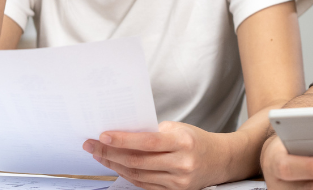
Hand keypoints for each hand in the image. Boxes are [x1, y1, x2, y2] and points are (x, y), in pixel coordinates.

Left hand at [83, 121, 226, 189]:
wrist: (220, 160)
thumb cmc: (196, 140)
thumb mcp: (178, 129)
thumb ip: (153, 132)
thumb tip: (122, 135)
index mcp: (183, 142)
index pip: (147, 142)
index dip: (123, 140)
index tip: (103, 136)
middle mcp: (181, 163)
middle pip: (138, 161)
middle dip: (111, 153)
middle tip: (92, 145)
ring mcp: (178, 181)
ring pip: (138, 175)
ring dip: (115, 165)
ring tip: (100, 155)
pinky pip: (144, 184)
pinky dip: (128, 175)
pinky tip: (116, 166)